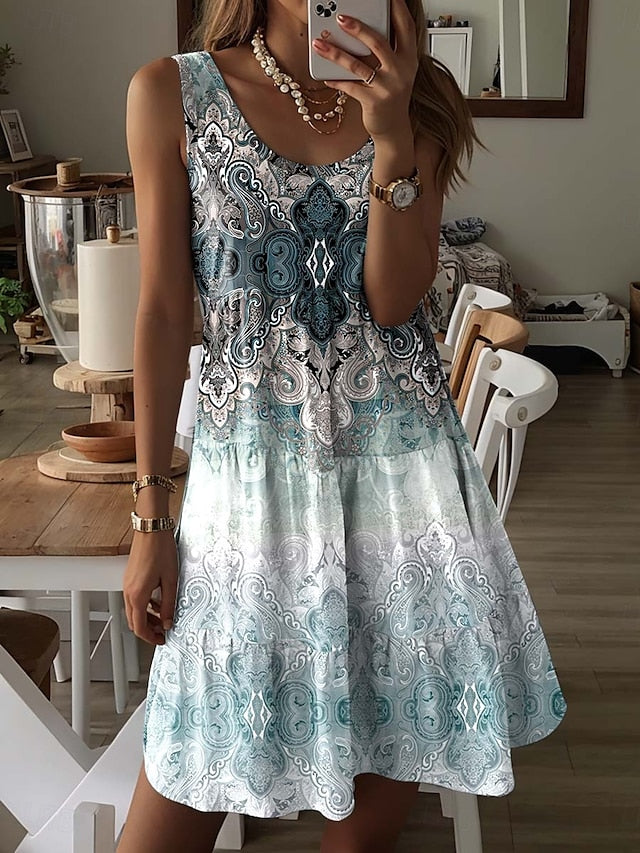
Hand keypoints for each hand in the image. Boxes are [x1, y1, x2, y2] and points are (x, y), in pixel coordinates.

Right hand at [123, 530, 177, 645]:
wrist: (151, 529)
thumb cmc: (161, 550)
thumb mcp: (170, 580)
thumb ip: (169, 604)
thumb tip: (168, 621)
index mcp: (137, 595)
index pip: (140, 627)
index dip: (151, 638)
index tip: (162, 640)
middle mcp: (129, 591)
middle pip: (134, 621)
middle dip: (149, 630)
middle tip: (163, 632)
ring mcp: (127, 584)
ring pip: (133, 610)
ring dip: (147, 617)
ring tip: (164, 617)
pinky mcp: (130, 578)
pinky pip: (134, 598)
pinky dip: (145, 605)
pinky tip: (158, 601)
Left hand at [312, 0, 418, 140]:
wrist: (394, 128)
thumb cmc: (391, 95)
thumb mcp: (396, 71)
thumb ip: (387, 50)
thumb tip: (362, 28)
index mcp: (409, 58)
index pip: (406, 27)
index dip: (397, 9)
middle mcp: (401, 71)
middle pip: (378, 43)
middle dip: (358, 28)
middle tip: (339, 17)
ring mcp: (388, 88)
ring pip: (358, 65)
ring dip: (335, 53)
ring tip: (319, 43)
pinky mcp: (374, 102)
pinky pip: (350, 87)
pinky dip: (336, 80)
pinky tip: (325, 76)